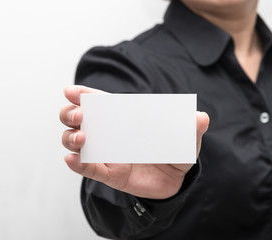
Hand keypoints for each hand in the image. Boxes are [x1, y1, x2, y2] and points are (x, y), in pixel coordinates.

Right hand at [60, 85, 208, 198]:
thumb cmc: (175, 152)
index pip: (100, 103)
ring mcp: (106, 154)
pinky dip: (77, 164)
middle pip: (78, 120)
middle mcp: (109, 134)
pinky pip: (88, 169)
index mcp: (125, 120)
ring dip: (71, 138)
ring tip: (82, 138)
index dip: (84, 95)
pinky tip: (72, 159)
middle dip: (70, 113)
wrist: (176, 181)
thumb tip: (201, 118)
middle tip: (78, 114)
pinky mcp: (109, 174)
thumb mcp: (185, 139)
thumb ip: (192, 128)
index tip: (71, 91)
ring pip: (76, 143)